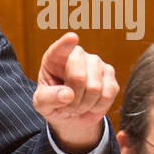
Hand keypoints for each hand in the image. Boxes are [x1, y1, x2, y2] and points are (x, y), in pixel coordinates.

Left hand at [32, 32, 117, 153]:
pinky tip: (91, 103)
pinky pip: (107, 94)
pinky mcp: (110, 74)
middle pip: (78, 77)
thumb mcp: (42, 104)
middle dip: (73, 99)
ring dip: (84, 104)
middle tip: (68, 105)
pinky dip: (97, 106)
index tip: (72, 38)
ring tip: (78, 104)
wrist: (72, 115)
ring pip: (94, 88)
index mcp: (55, 57)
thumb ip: (48, 99)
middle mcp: (77, 55)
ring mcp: (96, 62)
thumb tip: (68, 95)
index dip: (66, 44)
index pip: (60, 49)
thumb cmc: (54, 103)